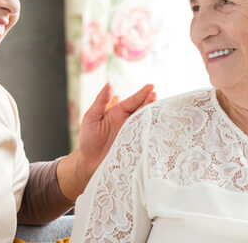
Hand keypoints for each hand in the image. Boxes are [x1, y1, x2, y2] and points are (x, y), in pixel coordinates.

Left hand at [58, 83, 155, 199]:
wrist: (88, 164)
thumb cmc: (88, 140)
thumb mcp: (91, 117)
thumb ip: (101, 101)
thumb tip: (110, 84)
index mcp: (118, 113)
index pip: (133, 101)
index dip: (142, 94)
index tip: (151, 86)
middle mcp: (128, 122)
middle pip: (143, 109)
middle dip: (150, 102)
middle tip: (156, 95)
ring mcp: (133, 134)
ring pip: (147, 122)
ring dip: (153, 115)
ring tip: (159, 107)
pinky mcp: (136, 147)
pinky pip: (146, 138)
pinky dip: (153, 132)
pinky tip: (158, 127)